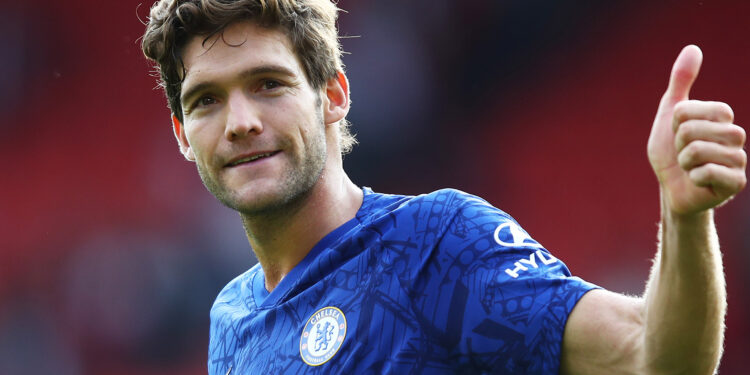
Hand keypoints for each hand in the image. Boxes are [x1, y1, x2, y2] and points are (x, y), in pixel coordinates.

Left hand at [647, 45, 746, 214]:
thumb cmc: (671, 151)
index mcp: (722, 116)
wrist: (671, 188)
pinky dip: (693, 177)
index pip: (690, 109)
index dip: (676, 122)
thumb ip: (681, 81)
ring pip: (699, 150)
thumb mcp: (670, 114)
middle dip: (678, 143)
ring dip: (684, 161)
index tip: (678, 133)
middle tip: (684, 153)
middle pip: (693, 129)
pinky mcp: (736, 182)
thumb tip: (693, 48)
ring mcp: (738, 159)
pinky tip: (697, 180)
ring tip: (689, 166)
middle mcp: (735, 135)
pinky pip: (708, 172)